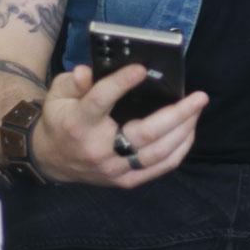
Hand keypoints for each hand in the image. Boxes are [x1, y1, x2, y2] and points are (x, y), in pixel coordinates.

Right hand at [31, 63, 207, 187]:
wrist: (51, 159)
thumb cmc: (61, 118)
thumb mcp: (60, 93)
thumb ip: (76, 81)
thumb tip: (88, 70)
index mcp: (78, 123)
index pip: (101, 100)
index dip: (121, 83)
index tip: (141, 68)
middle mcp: (98, 149)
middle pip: (144, 133)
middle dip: (177, 114)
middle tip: (199, 97)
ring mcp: (114, 168)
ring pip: (158, 153)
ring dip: (184, 130)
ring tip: (198, 109)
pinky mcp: (125, 180)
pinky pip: (160, 167)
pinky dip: (179, 149)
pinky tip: (189, 130)